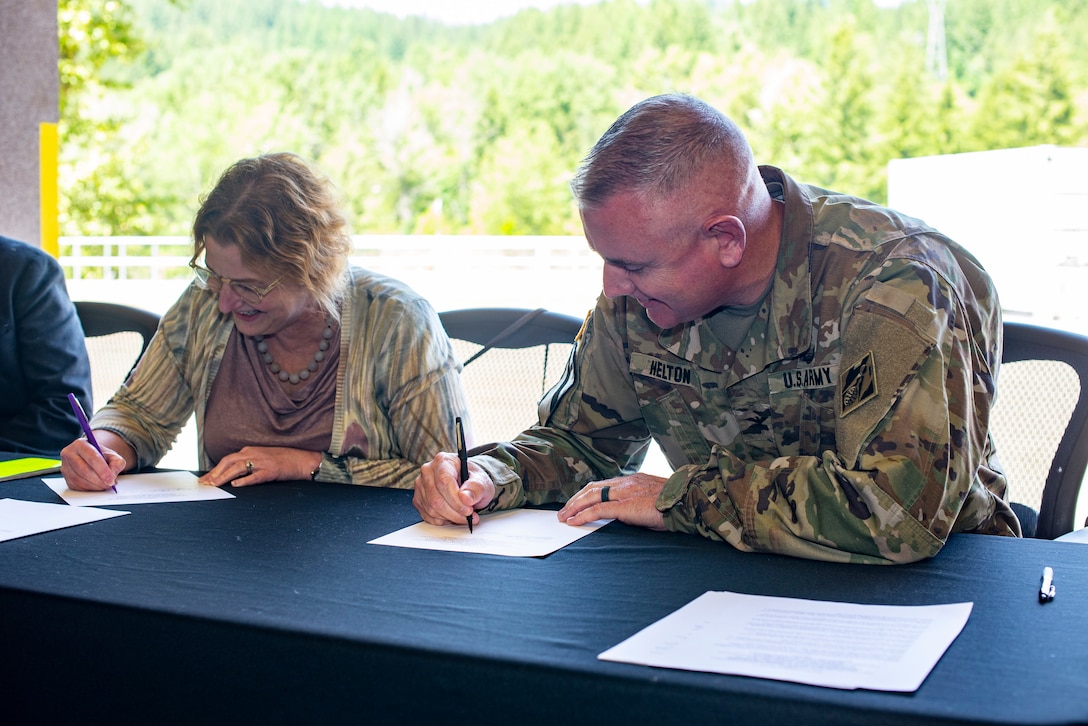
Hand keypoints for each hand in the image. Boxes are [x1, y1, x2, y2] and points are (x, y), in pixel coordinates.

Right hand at [60, 437, 126, 490]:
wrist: (93, 458)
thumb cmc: (102, 456)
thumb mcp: (113, 455)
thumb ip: (117, 463)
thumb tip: (112, 475)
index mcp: (80, 444)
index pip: (92, 457)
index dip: (102, 470)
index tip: (111, 479)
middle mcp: (69, 454)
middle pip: (84, 470)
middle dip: (99, 480)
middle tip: (110, 484)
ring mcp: (65, 467)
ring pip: (80, 480)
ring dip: (95, 486)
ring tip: (106, 484)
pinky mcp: (66, 478)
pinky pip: (77, 487)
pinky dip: (90, 489)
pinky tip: (97, 486)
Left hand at [198, 446, 318, 486]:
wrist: (303, 459)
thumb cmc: (285, 459)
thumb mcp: (263, 457)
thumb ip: (249, 462)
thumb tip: (233, 474)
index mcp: (251, 450)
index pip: (228, 459)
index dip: (215, 469)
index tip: (205, 479)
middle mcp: (254, 453)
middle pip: (229, 462)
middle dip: (215, 473)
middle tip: (205, 484)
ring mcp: (262, 462)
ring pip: (238, 468)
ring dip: (224, 477)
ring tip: (215, 485)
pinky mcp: (271, 471)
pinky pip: (254, 476)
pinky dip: (244, 480)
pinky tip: (235, 485)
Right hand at [413, 451, 493, 526]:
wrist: (467, 485)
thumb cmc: (473, 480)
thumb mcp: (482, 481)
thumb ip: (476, 488)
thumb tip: (465, 498)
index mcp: (443, 461)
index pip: (444, 481)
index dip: (456, 500)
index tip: (468, 510)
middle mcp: (428, 471)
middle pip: (436, 498)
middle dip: (454, 512)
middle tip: (469, 516)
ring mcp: (421, 485)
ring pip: (431, 509)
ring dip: (450, 517)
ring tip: (463, 516)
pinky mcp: (418, 499)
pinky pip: (427, 515)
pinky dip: (442, 520)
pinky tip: (452, 516)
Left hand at [557, 473, 667, 529]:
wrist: (688, 501)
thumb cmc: (677, 504)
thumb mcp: (655, 501)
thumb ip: (640, 504)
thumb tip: (630, 516)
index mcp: (634, 480)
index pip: (603, 484)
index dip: (587, 493)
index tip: (577, 501)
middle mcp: (626, 483)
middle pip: (593, 487)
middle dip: (576, 499)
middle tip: (564, 511)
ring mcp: (625, 492)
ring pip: (591, 496)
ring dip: (574, 507)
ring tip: (564, 517)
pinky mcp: (625, 505)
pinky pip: (598, 509)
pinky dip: (583, 515)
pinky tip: (574, 521)